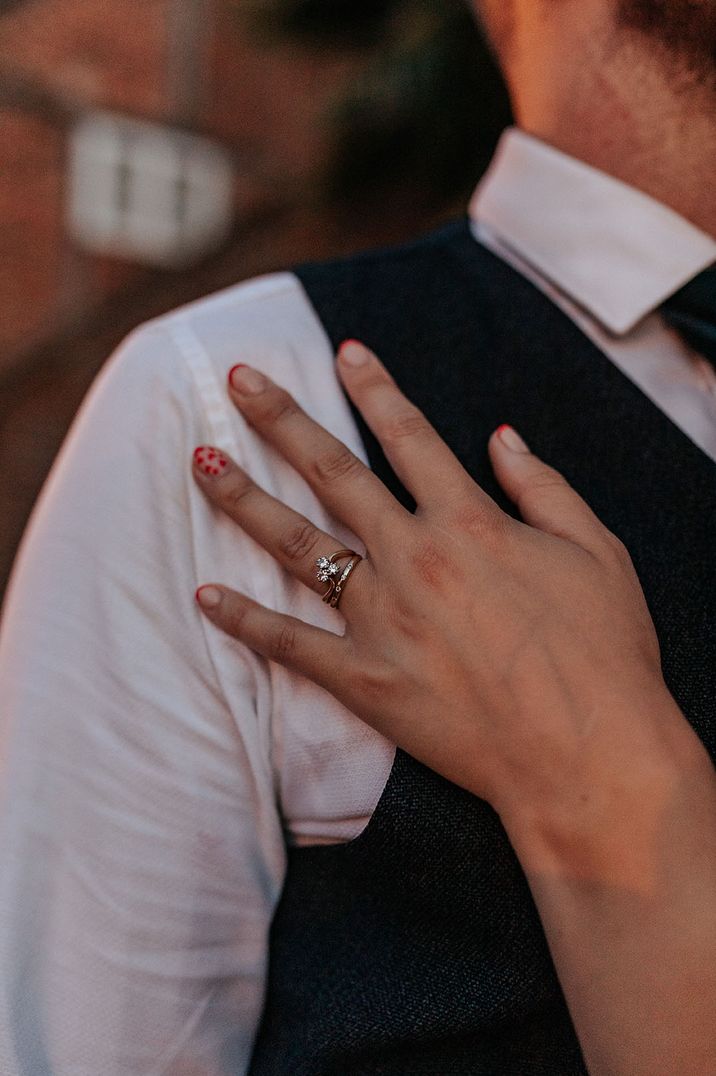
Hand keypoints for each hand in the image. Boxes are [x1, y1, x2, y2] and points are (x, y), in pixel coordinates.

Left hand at [191, 341, 686, 833]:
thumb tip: (503, 437)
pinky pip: (291, 644)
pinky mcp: (365, 680)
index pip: (410, 435)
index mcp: (470, 522)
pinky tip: (204, 596)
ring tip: (200, 464)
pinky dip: (246, 621)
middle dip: (282, 420)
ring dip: (245, 501)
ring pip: (298, 546)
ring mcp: (382, 619)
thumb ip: (544, 486)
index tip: (344, 352)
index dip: (376, 388)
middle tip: (237, 381)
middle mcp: (414, 559)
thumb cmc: (603, 653)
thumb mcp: (595, 550)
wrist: (588, 755)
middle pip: (333, 473)